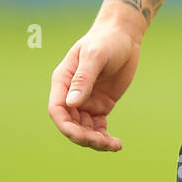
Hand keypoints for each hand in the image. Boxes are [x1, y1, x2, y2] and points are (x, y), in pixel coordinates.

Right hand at [48, 18, 141, 150]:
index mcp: (63, 81)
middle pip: (70, 124)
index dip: (66, 126)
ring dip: (96, 141)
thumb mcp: (95, 56)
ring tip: (113, 145)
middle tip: (103, 142)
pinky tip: (116, 144)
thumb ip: (83, 79)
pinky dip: (105, 138)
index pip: (57, 110)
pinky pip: (98, 128)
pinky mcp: (100, 106)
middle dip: (83, 137)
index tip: (81, 136)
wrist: (124, 36)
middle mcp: (71, 94)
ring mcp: (85, 102)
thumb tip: (72, 103)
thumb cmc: (106, 41)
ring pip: (84, 129)